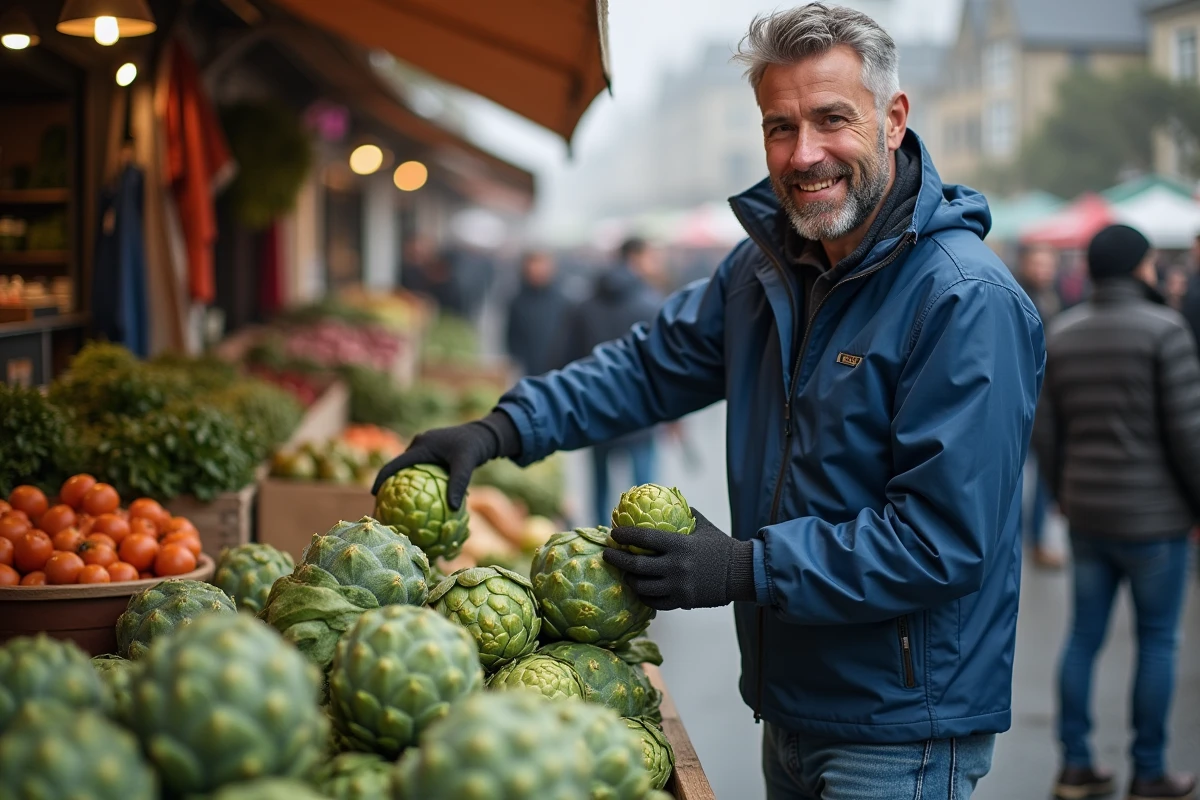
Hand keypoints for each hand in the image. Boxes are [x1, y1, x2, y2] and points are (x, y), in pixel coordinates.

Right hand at [371, 411, 519, 507]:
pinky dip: (416, 482)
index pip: (395, 464)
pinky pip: (419, 469)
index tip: (374, 496)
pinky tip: (418, 500)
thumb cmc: (475, 446)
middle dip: (389, 484)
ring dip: (402, 484)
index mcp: (421, 445)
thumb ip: (459, 483)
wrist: (484, 434)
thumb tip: (454, 507)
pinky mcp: (431, 453)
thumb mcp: (466, 464)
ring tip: (396, 504)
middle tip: (383, 505)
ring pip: (408, 469)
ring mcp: (425, 448)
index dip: (381, 479)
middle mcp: (419, 445)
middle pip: (398, 467)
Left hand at [602, 507, 755, 609]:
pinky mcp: (684, 601)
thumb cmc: (721, 546)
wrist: (742, 573)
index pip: (644, 538)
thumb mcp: (703, 526)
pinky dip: (644, 596)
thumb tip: (667, 499)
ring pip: (643, 587)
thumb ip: (685, 514)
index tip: (613, 533)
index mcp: (680, 544)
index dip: (624, 534)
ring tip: (624, 574)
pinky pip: (656, 602)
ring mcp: (679, 586)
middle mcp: (676, 566)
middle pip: (636, 566)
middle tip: (607, 554)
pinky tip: (640, 590)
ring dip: (629, 580)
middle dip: (617, 559)